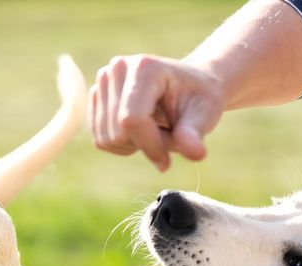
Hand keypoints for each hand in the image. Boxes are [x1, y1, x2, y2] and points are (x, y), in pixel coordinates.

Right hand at [91, 55, 223, 171]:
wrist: (189, 85)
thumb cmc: (199, 98)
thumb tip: (196, 154)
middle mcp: (118, 69)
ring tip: (156, 130)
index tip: (168, 161)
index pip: (132, 120)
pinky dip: (123, 145)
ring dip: (134, 145)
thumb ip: (195, 134)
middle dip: (145, 145)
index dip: (150, 147)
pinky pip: (101, 140)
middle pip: (118, 132)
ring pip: (107, 139)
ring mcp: (103, 81)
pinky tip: (142, 131)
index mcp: (144, 68)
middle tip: (169, 136)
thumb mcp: (205, 115)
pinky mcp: (96, 97)